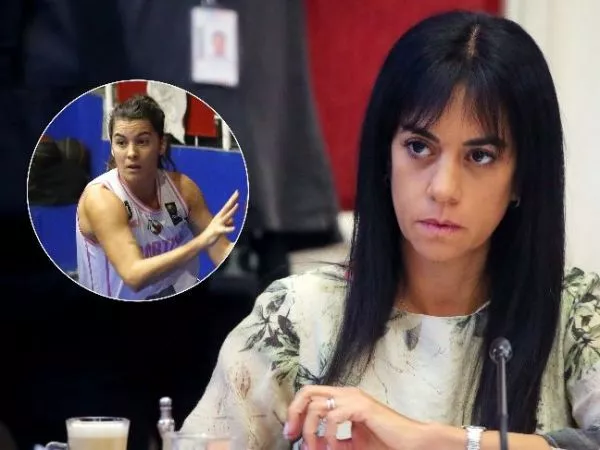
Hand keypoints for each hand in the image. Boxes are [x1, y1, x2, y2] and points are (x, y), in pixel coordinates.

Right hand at [196, 190, 238, 247]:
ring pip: (226, 216)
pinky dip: (228, 229)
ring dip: (232, 211)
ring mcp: (218, 223)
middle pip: (227, 207)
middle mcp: (219, 217)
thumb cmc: (213, 233)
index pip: (228, 205)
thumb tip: (232, 220)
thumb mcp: (222, 226)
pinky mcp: (217, 231)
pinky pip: (223, 229)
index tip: (237, 191)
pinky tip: (233, 228)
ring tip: (238, 205)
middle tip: (237, 192)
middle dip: (232, 200)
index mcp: (220, 216)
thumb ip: (228, 222)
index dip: (232, 199)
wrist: (203, 240)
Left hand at [284, 385, 427, 449]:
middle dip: (295, 413)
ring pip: (317, 406)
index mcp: (343, 398)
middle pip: (307, 392)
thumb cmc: (386, 442)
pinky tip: (334, 448)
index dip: (296, 412)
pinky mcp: (362, 407)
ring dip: (311, 431)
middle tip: (292, 436)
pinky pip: (333, 418)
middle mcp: (346, 393)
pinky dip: (330, 437)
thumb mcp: (353, 444)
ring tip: (316, 449)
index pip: (310, 395)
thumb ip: (334, 442)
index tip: (291, 434)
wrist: (412, 443)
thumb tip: (312, 448)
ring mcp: (354, 398)